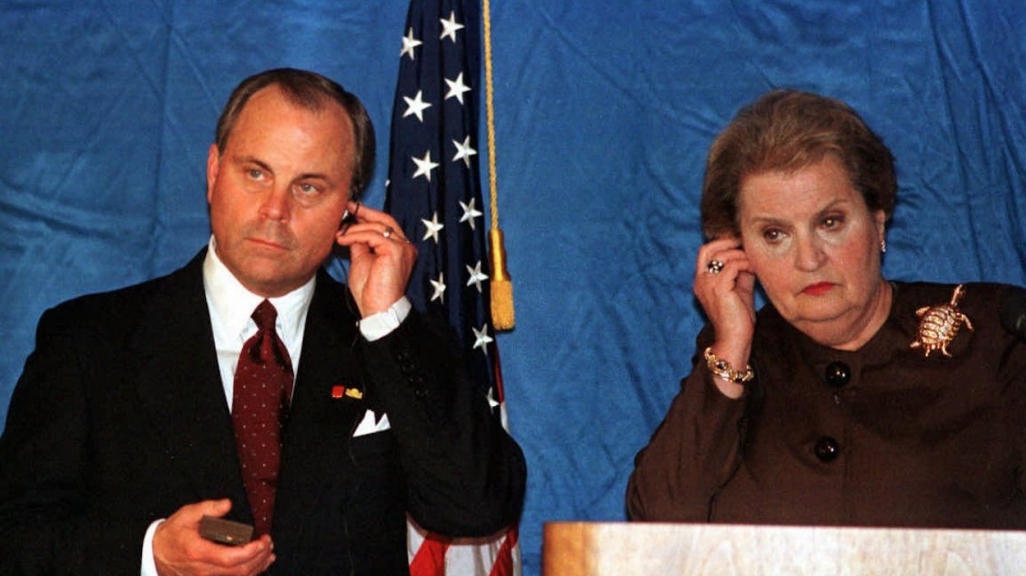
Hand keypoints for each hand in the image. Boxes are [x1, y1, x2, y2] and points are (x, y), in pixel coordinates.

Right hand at [153, 499, 273, 575]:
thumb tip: (227, 504)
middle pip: (239, 570)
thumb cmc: (172, 535)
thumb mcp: (187, 515)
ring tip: (268, 552)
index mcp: (199, 552)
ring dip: (257, 567)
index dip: (251, 552)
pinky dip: (249, 574)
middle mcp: (204, 570)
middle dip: (259, 558)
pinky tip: (259, 565)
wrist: (155, 555)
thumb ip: (208, 508)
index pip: (230, 558)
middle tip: (268, 543)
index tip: (263, 541)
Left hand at [335, 201, 416, 315]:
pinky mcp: (396, 251)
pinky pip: (373, 235)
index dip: (368, 216)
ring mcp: (403, 248)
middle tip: (347, 207)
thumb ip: (360, 244)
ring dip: (355, 228)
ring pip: (377, 227)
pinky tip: (343, 240)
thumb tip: (352, 229)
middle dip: (364, 212)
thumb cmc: (371, 291)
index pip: (386, 225)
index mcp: (400, 249)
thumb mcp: (362, 260)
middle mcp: (406, 246)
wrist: (378, 309)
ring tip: (339, 234)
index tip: (351, 210)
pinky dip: (356, 235)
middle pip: (385, 220)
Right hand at [693, 237, 755, 396]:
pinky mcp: (719, 288)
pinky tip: (755, 269)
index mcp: (701, 281)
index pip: (705, 252)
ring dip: (742, 255)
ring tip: (755, 261)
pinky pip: (733, 265)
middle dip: (728, 242)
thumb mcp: (739, 290)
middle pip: (708, 248)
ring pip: (723, 255)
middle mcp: (700, 281)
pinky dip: (746, 264)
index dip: (721, 243)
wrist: (734, 340)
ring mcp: (708, 284)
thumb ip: (740, 273)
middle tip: (745, 243)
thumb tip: (750, 256)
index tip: (739, 243)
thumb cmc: (738, 319)